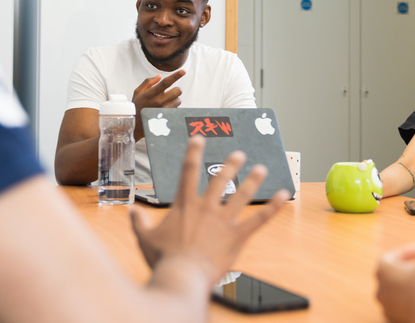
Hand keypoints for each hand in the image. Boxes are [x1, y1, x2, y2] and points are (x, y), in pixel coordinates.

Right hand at [129, 135, 288, 286]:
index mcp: (185, 206)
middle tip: (239, 153)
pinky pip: (259, 218)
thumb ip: (139, 222)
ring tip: (261, 168)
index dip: (193, 152)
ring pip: (241, 194)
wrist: (183, 276)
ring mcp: (224, 220)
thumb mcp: (145, 239)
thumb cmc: (164, 260)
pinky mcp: (238, 236)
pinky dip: (272, 206)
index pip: (188, 172)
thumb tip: (131, 211)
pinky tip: (284, 195)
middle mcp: (206, 208)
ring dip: (252, 180)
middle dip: (230, 164)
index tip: (198, 138)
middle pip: (220, 179)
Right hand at [132, 72, 184, 139]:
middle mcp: (158, 102)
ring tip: (165, 102)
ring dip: (174, 99)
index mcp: (150, 94)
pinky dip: (173, 106)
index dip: (175, 76)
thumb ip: (148, 82)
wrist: (135, 125)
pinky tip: (165, 108)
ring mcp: (164, 111)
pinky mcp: (167, 117)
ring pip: (178, 100)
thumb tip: (159, 76)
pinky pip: (176, 108)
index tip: (183, 71)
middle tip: (169, 92)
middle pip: (177, 91)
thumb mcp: (138, 92)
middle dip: (175, 89)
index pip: (165, 82)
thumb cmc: (136, 107)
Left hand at [376, 235, 414, 322]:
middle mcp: (381, 291)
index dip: (408, 251)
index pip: (390, 257)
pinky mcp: (398, 322)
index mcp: (383, 272)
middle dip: (411, 271)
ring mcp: (389, 310)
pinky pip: (406, 312)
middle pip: (393, 278)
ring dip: (414, 290)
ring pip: (399, 297)